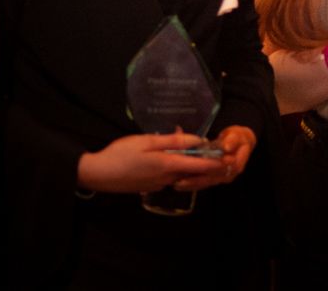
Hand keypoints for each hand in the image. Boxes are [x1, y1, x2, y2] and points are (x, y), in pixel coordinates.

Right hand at [77, 132, 227, 193]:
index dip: (216, 162)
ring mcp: (159, 185)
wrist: (98, 174)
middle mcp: (167, 179)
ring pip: (182, 175)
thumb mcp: (147, 141)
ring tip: (200, 154)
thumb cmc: (121, 153)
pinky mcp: (151, 187)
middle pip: (193, 173)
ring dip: (192, 168)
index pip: (200, 166)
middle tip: (219, 155)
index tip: (229, 156)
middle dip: (207, 165)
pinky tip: (173, 158)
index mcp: (168, 165)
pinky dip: (178, 170)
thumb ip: (173, 141)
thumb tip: (197, 140)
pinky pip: (170, 178)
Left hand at [170, 125, 257, 191]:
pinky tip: (179, 184)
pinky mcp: (215, 179)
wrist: (240, 143)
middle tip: (179, 182)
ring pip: (205, 183)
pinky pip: (203, 183)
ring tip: (176, 184)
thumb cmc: (237, 138)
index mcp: (235, 164)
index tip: (194, 169)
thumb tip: (226, 147)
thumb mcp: (236, 135)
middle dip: (195, 180)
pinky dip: (191, 184)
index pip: (221, 168)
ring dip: (191, 184)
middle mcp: (229, 174)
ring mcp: (221, 178)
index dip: (208, 170)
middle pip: (211, 179)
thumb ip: (232, 140)